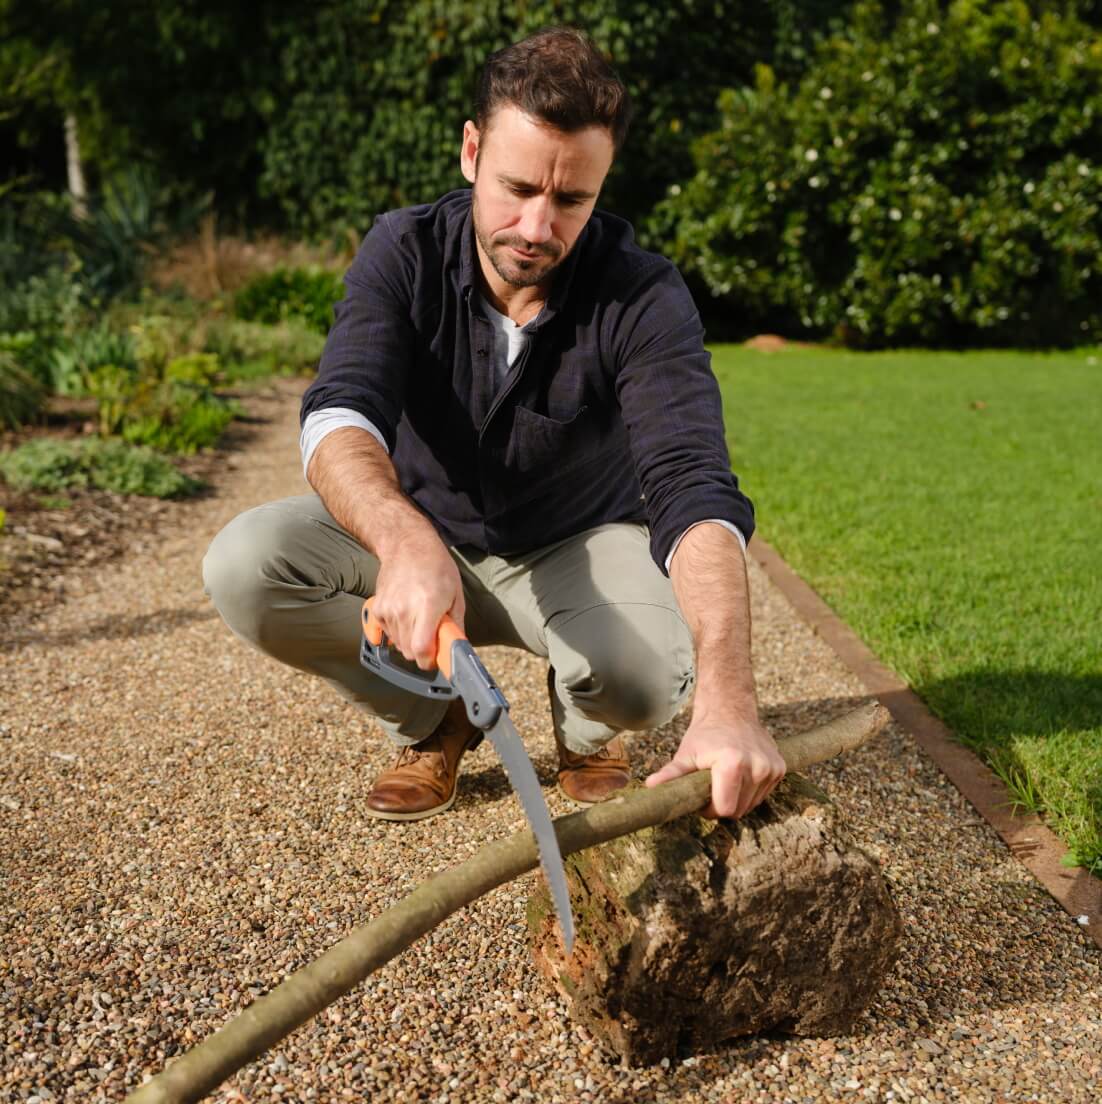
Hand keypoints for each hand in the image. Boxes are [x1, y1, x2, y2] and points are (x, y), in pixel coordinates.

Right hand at [370, 535, 464, 669]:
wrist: (407, 546)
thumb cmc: (436, 567)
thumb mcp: (456, 594)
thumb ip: (455, 625)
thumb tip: (456, 648)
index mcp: (428, 606)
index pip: (421, 649)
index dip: (429, 660)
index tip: (435, 658)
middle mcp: (404, 610)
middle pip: (409, 651)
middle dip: (422, 650)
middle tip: (431, 635)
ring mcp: (388, 610)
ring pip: (398, 645)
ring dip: (410, 640)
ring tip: (419, 620)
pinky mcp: (378, 609)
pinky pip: (387, 634)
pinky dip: (397, 632)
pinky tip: (406, 616)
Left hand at [644, 713, 785, 819]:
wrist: (730, 711)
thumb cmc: (705, 735)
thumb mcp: (686, 754)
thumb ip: (671, 774)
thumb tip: (650, 787)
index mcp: (732, 764)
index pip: (724, 809)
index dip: (710, 809)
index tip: (702, 795)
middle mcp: (756, 766)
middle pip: (738, 810)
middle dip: (723, 804)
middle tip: (712, 785)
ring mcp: (771, 768)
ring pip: (752, 805)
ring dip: (737, 798)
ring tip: (725, 777)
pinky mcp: (780, 768)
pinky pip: (762, 794)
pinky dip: (750, 790)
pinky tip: (741, 773)